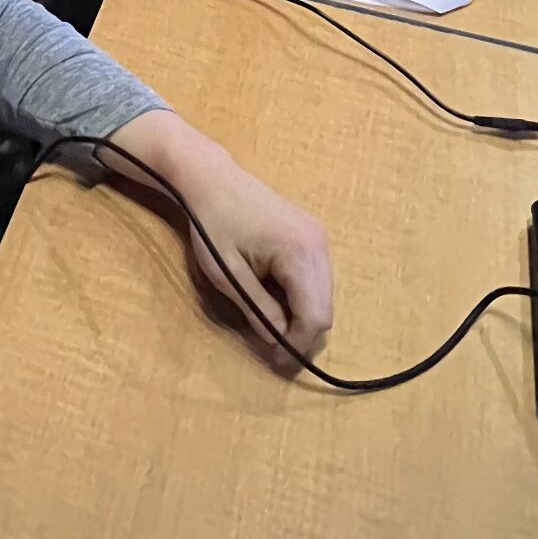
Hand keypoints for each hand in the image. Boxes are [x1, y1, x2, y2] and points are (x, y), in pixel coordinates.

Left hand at [107, 111, 333, 372]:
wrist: (211, 178)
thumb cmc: (212, 225)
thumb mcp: (228, 276)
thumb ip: (258, 311)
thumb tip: (279, 343)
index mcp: (301, 253)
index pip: (315, 318)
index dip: (297, 345)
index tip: (274, 360)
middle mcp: (320, 245)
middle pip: (325, 309)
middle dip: (301, 333)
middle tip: (272, 346)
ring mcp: (320, 237)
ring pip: (324, 296)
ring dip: (302, 315)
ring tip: (271, 321)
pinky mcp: (313, 234)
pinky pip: (317, 279)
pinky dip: (302, 296)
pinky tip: (276, 296)